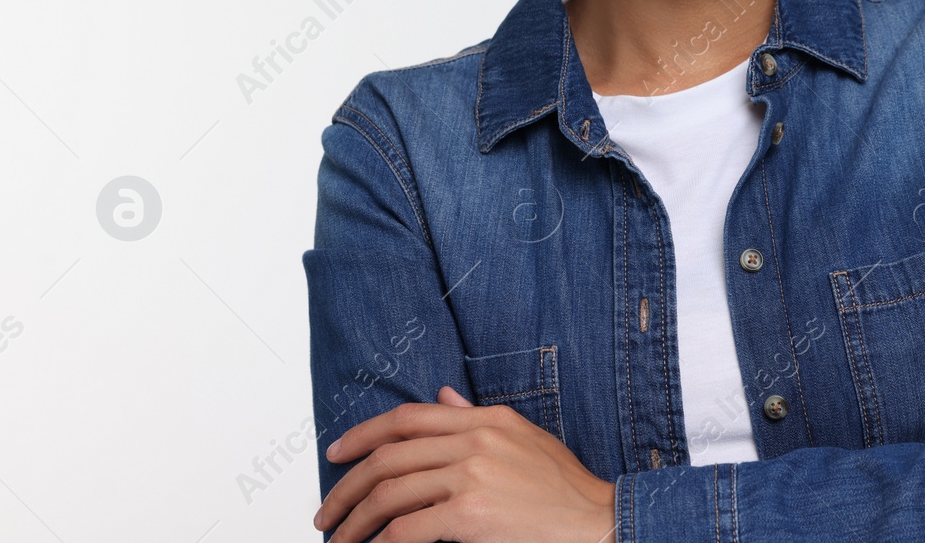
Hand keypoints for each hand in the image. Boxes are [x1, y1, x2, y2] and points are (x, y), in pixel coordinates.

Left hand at [314, 385, 616, 542]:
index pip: (408, 418)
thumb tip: (442, 397)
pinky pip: (407, 529)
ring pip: (389, 494)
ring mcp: (472, 476)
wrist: (598, 519)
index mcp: (486, 420)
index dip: (363, 434)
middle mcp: (475, 440)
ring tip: (339, 539)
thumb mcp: (522, 437)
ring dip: (354, 521)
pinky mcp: (471, 514)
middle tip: (326, 513)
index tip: (336, 455)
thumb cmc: (563, 488)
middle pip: (388, 457)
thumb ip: (476, 418)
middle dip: (346, 487)